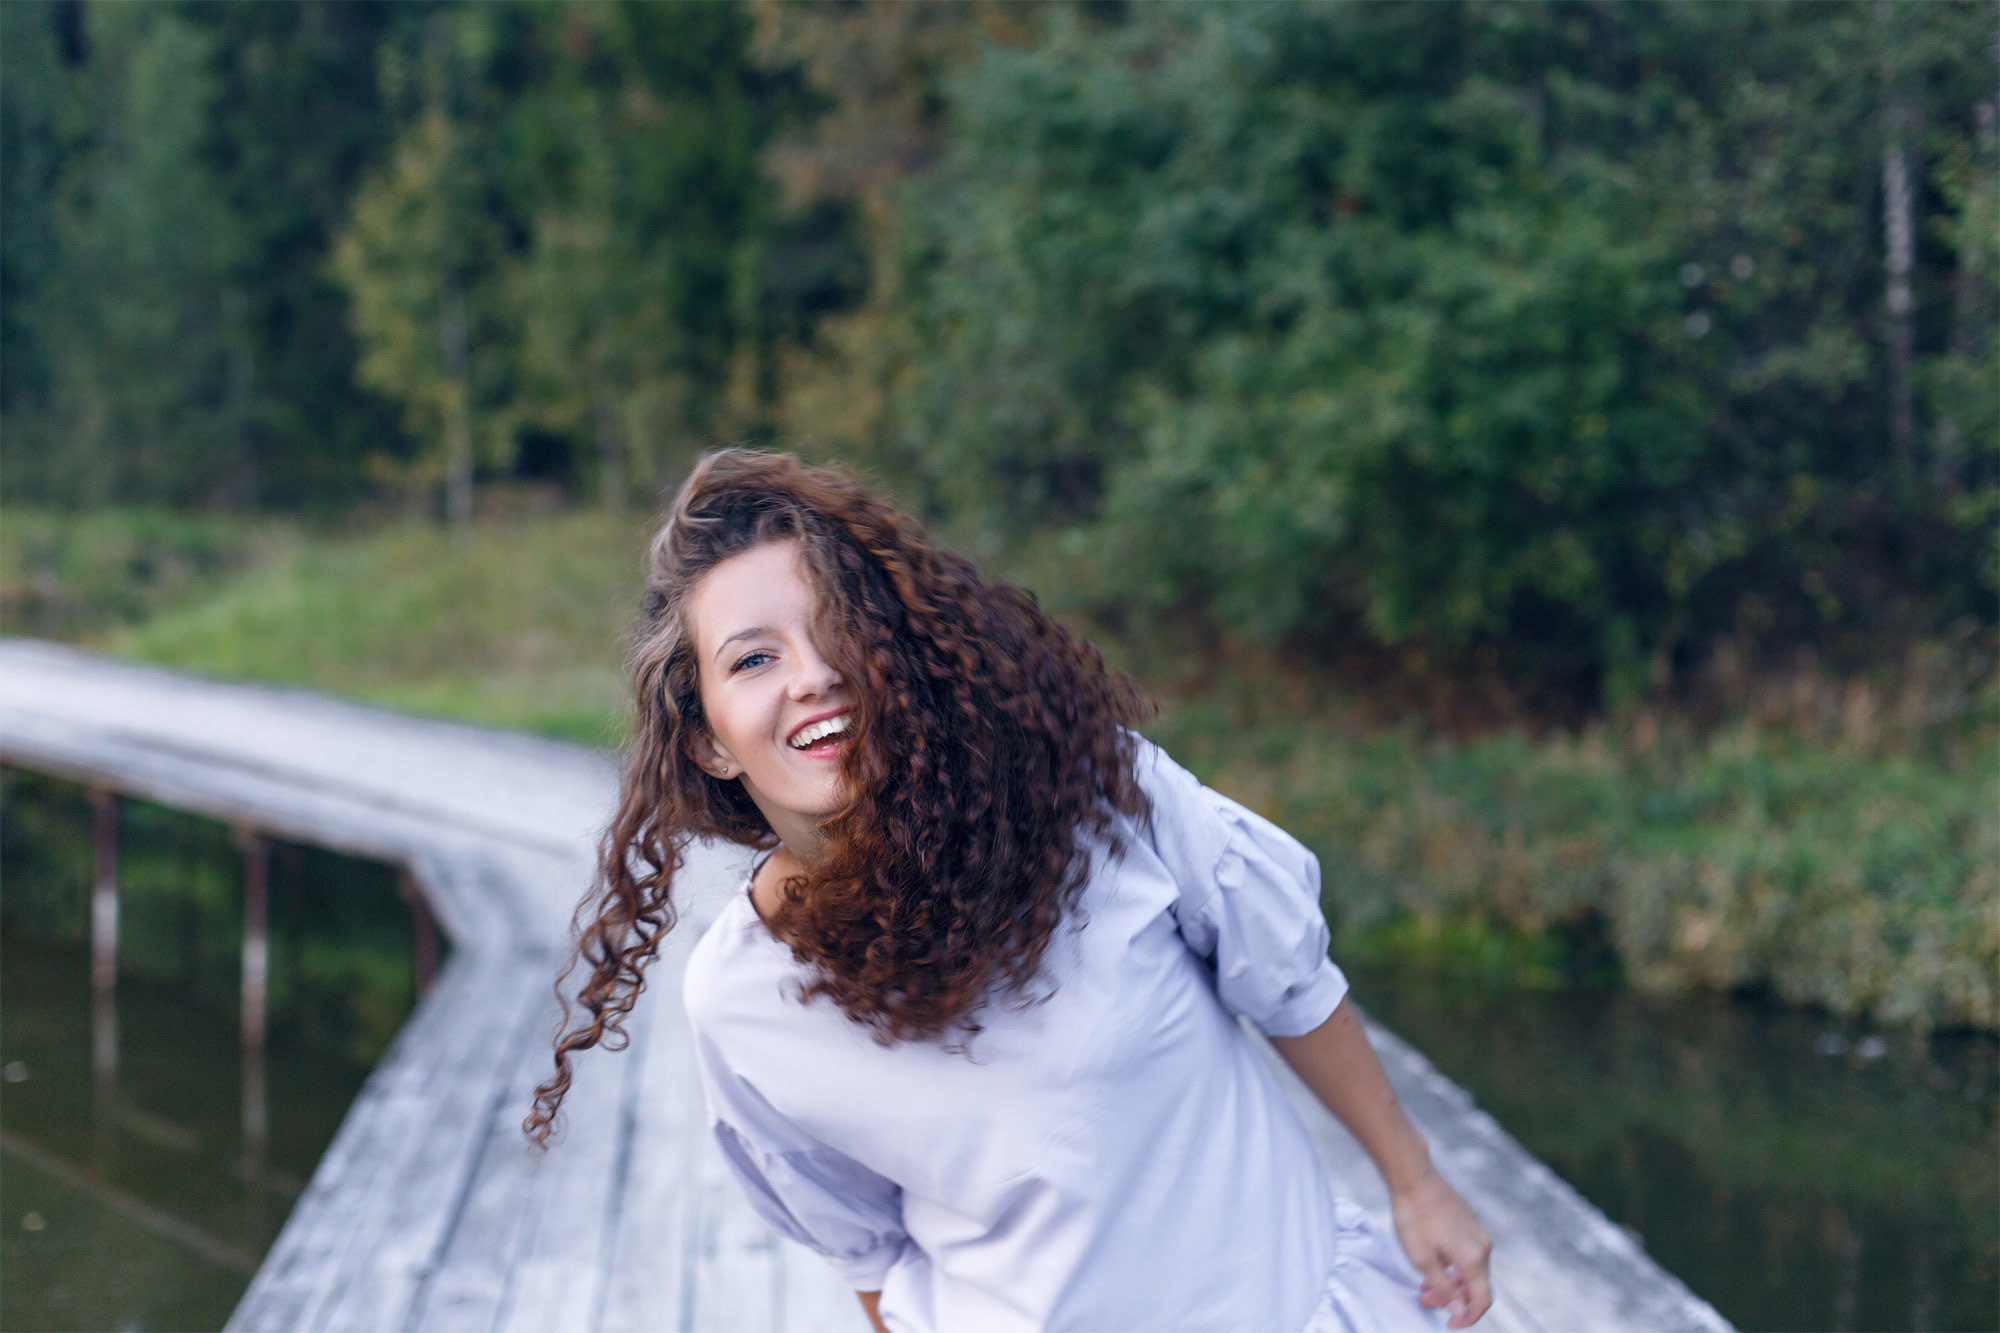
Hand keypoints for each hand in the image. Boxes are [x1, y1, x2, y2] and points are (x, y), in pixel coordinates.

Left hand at [1389, 1168, 1492, 1327]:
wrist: (1413, 1177)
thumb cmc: (1414, 1217)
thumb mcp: (1422, 1260)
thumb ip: (1443, 1288)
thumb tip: (1459, 1309)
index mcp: (1474, 1258)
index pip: (1482, 1300)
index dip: (1468, 1318)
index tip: (1449, 1323)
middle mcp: (1482, 1246)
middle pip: (1475, 1285)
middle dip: (1452, 1298)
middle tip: (1424, 1300)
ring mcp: (1476, 1232)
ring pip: (1469, 1268)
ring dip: (1449, 1282)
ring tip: (1423, 1284)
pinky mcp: (1468, 1222)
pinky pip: (1465, 1252)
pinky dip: (1451, 1264)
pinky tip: (1430, 1261)